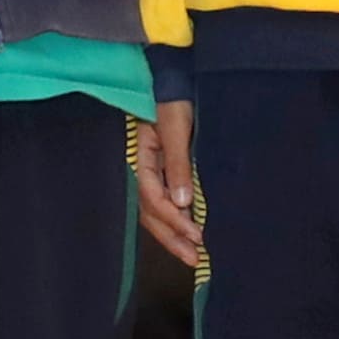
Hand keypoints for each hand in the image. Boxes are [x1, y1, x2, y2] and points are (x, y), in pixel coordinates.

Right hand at [134, 99, 209, 272]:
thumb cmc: (174, 100)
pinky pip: (165, 201)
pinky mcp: (164, 170)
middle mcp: (143, 169)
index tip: (197, 235)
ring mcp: (152, 171)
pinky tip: (190, 230)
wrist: (173, 79)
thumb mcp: (176, 129)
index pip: (153, 199)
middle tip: (194, 259)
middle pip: (151, 212)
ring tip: (194, 254)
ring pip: (156, 211)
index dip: (174, 221)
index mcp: (142, 159)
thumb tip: (182, 204)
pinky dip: (176, 219)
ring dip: (173, 233)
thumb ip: (178, 165)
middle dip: (172, 238)